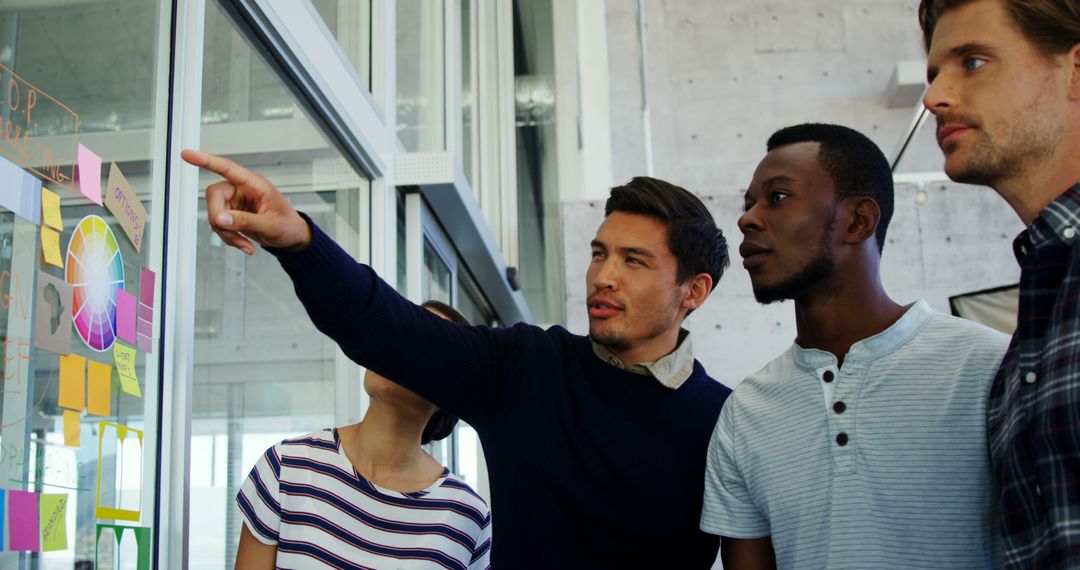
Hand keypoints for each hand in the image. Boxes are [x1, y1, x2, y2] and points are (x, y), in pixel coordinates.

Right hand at [181, 149, 311, 254]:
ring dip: (226, 233)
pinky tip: (244, 244)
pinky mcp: (233, 214)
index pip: (227, 168)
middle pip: (214, 195)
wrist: (292, 238)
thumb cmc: (288, 225)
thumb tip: (220, 219)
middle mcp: (243, 190)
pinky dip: (228, 237)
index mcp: (255, 184)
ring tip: (244, 244)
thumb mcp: (271, 225)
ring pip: (215, 214)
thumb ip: (245, 221)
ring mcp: (236, 202)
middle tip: (230, 233)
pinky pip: (220, 225)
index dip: (206, 160)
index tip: (187, 154)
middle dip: (219, 218)